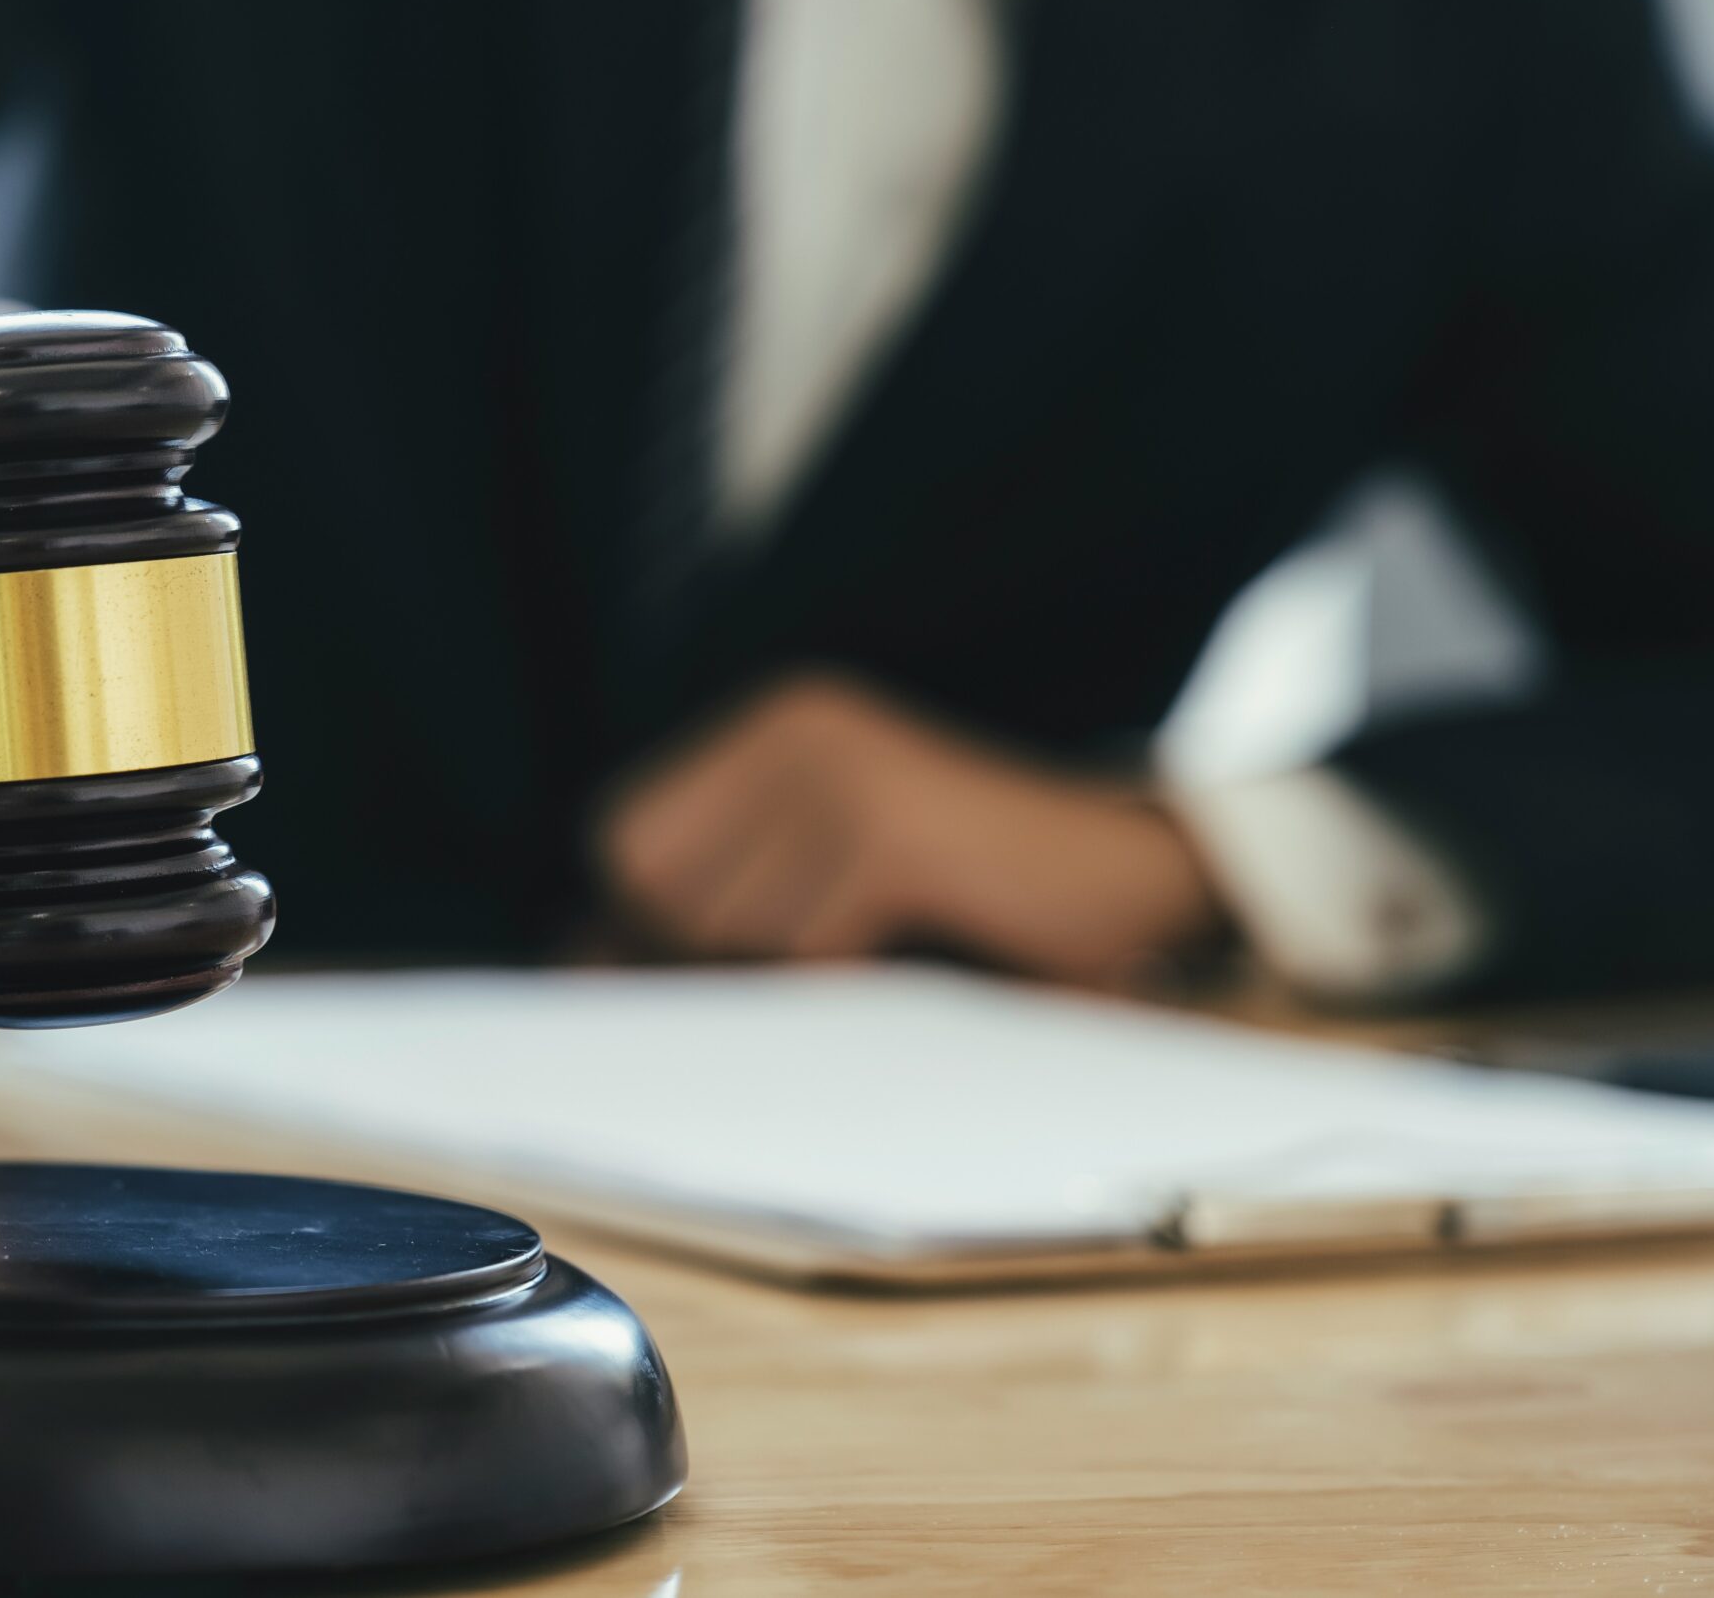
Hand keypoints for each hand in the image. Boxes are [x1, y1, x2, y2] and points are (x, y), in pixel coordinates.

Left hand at [600, 673, 1220, 986]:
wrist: (1134, 871)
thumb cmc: (977, 892)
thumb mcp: (830, 876)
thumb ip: (715, 904)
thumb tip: (579, 966)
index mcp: (776, 724)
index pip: (625, 837)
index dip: (644, 921)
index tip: (700, 970)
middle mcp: (796, 730)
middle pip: (663, 894)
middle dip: (714, 962)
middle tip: (820, 969)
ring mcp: (842, 777)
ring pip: (733, 937)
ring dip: (795, 982)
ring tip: (881, 958)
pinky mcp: (890, 836)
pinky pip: (806, 957)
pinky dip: (846, 988)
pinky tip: (908, 966)